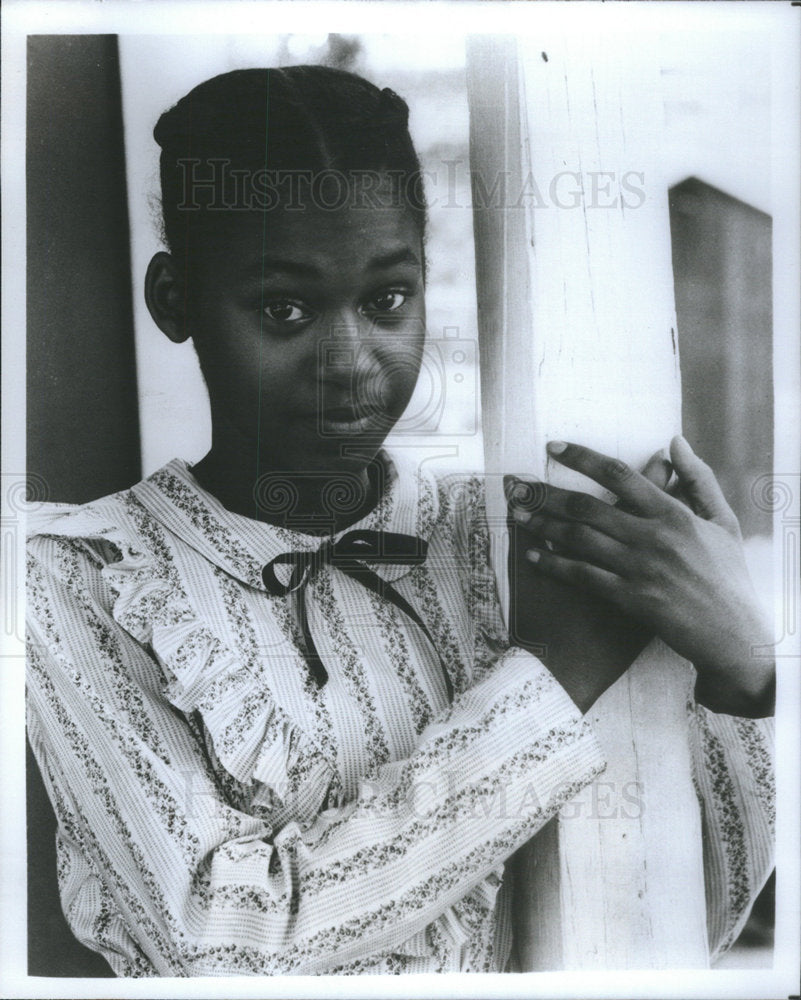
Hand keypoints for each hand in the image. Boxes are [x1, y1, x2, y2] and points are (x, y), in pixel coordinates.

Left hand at [509, 436, 774, 717]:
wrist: (734, 634)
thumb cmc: (728, 574)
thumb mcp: (723, 521)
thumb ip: (698, 479)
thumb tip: (674, 442)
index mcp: (674, 513)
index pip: (620, 475)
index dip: (582, 457)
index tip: (553, 447)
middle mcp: (653, 537)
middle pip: (587, 506)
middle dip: (546, 493)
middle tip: (516, 485)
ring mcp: (639, 569)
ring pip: (579, 539)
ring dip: (543, 525)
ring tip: (518, 515)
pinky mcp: (630, 599)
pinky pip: (583, 576)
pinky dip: (555, 564)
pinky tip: (534, 556)